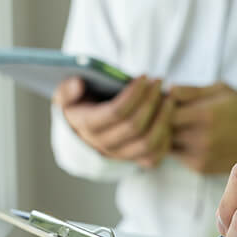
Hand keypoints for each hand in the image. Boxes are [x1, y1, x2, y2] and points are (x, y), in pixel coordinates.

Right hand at [53, 75, 172, 166]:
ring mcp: (121, 155)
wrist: (86, 130)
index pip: (115, 112)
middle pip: (135, 126)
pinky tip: (169, 114)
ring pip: (148, 142)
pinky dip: (166, 135)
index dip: (133, 94)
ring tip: (169, 96)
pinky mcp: (136, 160)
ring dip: (163, 118)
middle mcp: (104, 145)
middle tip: (160, 81)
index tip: (144, 76)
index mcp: (88, 126)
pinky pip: (156, 153)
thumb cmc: (80, 104)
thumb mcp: (67, 95)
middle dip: (150, 101)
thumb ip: (67, 89)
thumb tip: (77, 83)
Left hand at [169, 82, 236, 173]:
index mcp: (205, 115)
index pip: (166, 112)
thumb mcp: (220, 90)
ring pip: (167, 145)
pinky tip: (185, 137)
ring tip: (177, 124)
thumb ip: (192, 90)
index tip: (165, 101)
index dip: (161, 105)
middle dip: (161, 121)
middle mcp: (202, 138)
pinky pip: (177, 156)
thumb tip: (168, 90)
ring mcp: (200, 155)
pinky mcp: (200, 168)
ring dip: (167, 135)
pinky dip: (176, 147)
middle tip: (164, 113)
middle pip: (164, 130)